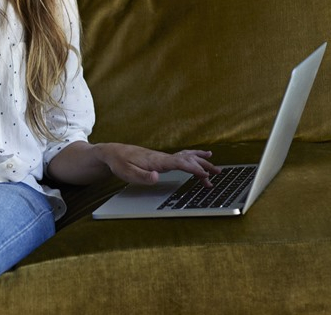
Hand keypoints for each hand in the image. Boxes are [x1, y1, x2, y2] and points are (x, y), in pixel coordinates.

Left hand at [97, 143, 219, 186]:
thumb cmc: (120, 163)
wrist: (112, 152)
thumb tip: (156, 177)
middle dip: (203, 166)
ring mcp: (163, 157)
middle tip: (218, 173)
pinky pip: (181, 157)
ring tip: (215, 165)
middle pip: (187, 160)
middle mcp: (163, 157)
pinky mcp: (161, 159)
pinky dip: (192, 156)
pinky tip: (197, 157)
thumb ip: (142, 176)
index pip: (180, 163)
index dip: (194, 169)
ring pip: (186, 157)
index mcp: (157, 161)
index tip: (206, 175)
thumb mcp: (127, 173)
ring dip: (201, 161)